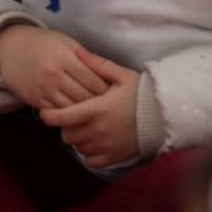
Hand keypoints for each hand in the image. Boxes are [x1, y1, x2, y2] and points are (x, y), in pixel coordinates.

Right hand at [0, 24, 109, 109]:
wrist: (9, 48)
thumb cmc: (42, 43)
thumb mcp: (65, 42)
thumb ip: (85, 58)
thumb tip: (107, 76)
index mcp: (64, 58)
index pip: (93, 81)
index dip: (107, 89)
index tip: (115, 93)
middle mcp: (54, 75)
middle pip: (85, 97)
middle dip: (99, 104)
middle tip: (110, 107)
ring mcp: (44, 90)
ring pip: (72, 109)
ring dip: (85, 113)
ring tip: (96, 113)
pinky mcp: (35, 100)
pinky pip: (58, 114)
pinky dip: (69, 117)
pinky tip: (78, 115)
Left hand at [39, 48, 141, 168]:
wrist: (166, 116)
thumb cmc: (142, 93)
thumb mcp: (121, 75)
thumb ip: (97, 64)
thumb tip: (77, 51)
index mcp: (96, 110)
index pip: (62, 117)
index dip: (49, 116)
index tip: (45, 113)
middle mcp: (98, 131)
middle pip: (67, 135)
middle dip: (66, 127)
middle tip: (74, 118)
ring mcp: (106, 147)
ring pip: (77, 148)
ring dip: (78, 139)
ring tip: (86, 128)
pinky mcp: (115, 158)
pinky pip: (91, 161)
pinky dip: (89, 153)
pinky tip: (95, 141)